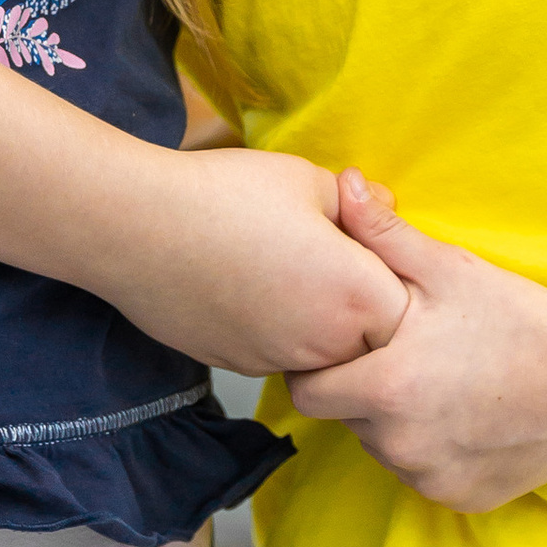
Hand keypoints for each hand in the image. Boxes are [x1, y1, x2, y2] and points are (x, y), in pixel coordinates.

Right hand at [113, 150, 408, 379]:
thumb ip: (361, 204)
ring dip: (325, 326)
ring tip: (294, 275)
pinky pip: (284, 357)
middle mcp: (327, 341)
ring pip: (328, 356)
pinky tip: (254, 290)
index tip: (375, 253)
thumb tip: (386, 207)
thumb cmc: (226, 194)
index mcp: (357, 292)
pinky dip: (282, 333)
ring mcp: (282, 361)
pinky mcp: (244, 366)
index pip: (410, 309)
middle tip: (338, 265)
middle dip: (367, 310)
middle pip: (375, 344)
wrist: (136, 228)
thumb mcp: (308, 179)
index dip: (397, 279)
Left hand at [283, 174, 546, 512]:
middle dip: (357, 390)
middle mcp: (399, 445)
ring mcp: (430, 478)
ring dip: (393, 421)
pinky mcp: (460, 497)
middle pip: (344, 420)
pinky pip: (422, 473)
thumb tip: (344, 182)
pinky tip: (463, 414)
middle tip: (398, 356)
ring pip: (382, 448)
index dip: (319, 365)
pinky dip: (431, 449)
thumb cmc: (519, 317)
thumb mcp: (449, 267)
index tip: (346, 345)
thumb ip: (383, 233)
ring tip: (436, 381)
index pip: (306, 392)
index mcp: (384, 389)